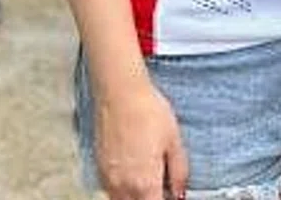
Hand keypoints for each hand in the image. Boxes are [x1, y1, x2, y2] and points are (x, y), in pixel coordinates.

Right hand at [94, 83, 188, 199]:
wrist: (120, 92)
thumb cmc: (146, 111)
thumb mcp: (174, 141)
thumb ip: (179, 173)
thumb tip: (181, 192)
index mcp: (144, 183)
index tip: (172, 196)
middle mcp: (122, 185)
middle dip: (150, 199)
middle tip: (163, 188)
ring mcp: (108, 178)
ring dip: (136, 197)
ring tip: (149, 182)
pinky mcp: (99, 167)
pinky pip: (110, 190)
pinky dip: (123, 190)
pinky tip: (134, 174)